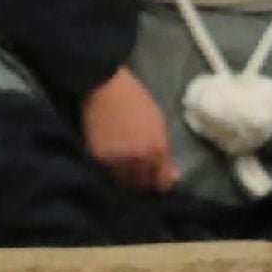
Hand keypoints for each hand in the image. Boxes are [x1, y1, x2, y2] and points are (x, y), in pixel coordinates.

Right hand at [82, 68, 175, 192]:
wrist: (105, 87)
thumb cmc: (136, 101)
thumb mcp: (158, 124)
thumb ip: (164, 152)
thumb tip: (173, 177)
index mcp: (157, 149)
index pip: (162, 181)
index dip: (160, 183)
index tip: (157, 181)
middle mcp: (139, 158)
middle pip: (142, 184)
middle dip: (142, 181)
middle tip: (139, 175)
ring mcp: (118, 159)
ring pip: (124, 182)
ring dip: (126, 178)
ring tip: (125, 168)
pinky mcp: (99, 157)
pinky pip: (107, 173)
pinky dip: (110, 170)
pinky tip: (112, 161)